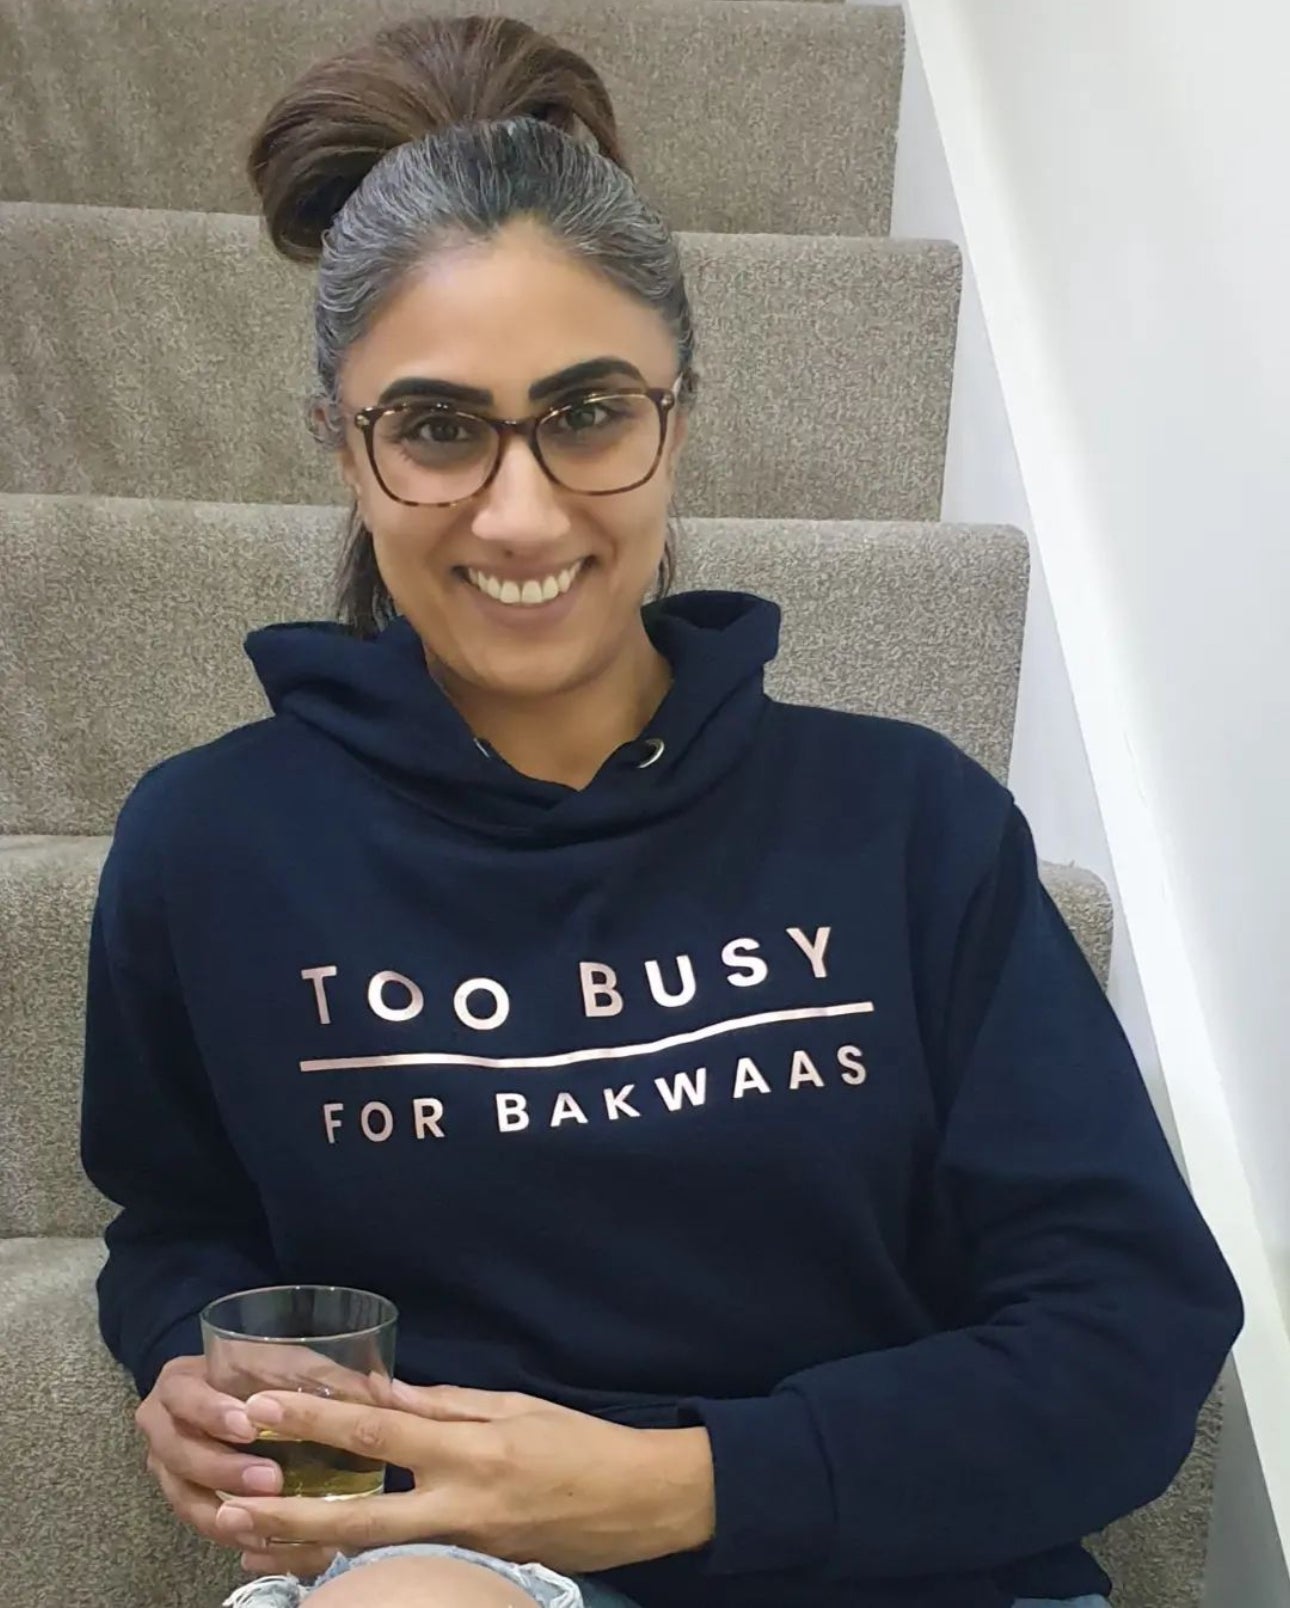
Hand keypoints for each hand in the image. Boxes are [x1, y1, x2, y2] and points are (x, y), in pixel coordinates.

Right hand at [135, 1354, 336, 1579]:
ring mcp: (168, 1470)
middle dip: (225, 1471)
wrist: (222, 1396)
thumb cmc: (259, 1372)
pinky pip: (203, 1526)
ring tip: (273, 1527)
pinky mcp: (185, 1501)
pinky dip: (237, 1536)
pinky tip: (270, 1545)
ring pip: (187, 1501)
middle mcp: (162, 1429)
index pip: (185, 1398)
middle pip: (180, 1456)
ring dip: (230, 1515)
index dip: (212, 1413)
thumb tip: (386, 1392)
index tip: (249, 1425)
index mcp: (180, 1384)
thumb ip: (324, 1375)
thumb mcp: (285, 1362)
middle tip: (271, 1481)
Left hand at [214, 1384, 715, 1574]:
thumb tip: (385, 1391)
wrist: (640, 1504)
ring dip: (305, 1546)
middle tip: (225, 1502)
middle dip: (286, 1510)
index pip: (378, 1430)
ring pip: (370, 1551)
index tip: (264, 1405)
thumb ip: (446, 1404)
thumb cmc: (581, 1443)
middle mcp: (458, 1506)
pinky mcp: (474, 1572)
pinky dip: (355, 1559)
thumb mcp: (516, 1407)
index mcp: (470, 1450)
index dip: (316, 1418)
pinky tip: (316, 1557)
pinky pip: (402, 1563)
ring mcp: (464, 1549)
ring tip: (246, 1539)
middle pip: (356, 1515)